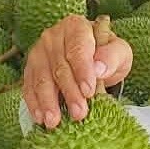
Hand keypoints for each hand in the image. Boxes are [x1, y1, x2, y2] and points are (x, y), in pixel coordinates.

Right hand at [22, 14, 132, 128]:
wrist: (94, 57)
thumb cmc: (107, 54)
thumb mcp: (120, 52)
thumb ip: (112, 57)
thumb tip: (98, 69)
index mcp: (76, 27)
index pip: (77, 49)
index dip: (82, 71)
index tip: (89, 91)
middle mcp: (53, 36)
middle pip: (60, 67)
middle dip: (69, 92)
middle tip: (79, 113)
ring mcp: (39, 52)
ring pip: (42, 78)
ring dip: (48, 102)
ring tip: (54, 121)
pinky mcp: (31, 69)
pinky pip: (29, 86)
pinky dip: (34, 103)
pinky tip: (40, 117)